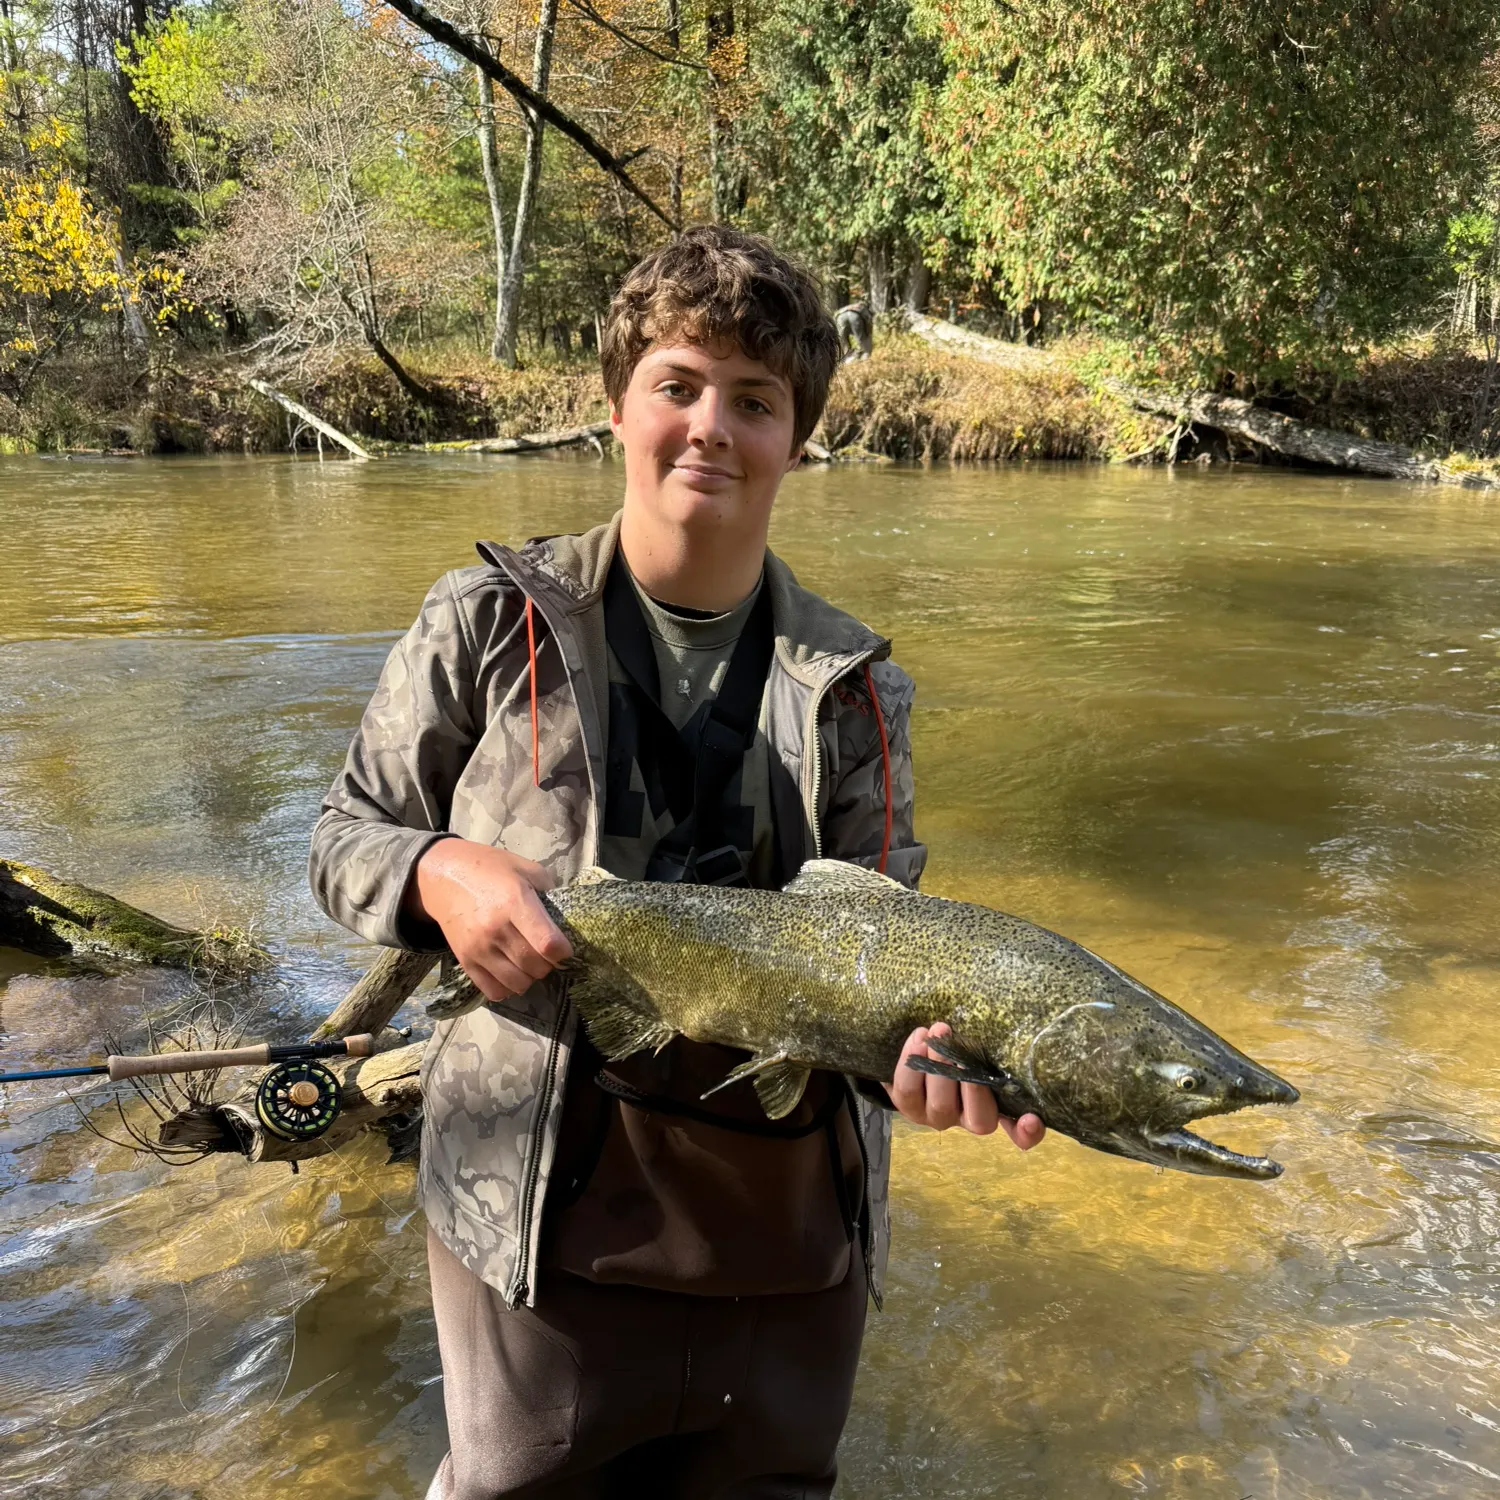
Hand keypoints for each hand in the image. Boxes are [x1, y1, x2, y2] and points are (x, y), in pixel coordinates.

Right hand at [408, 839, 571, 1002]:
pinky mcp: (465, 961)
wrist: (443, 878)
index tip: (565, 948)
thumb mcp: (524, 867)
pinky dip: (508, 988)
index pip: (548, 943)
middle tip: (546, 954)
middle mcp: (496, 929)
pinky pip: (493, 991)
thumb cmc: (489, 869)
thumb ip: (549, 889)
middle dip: (548, 965)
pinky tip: (510, 972)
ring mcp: (478, 948)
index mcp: (515, 902)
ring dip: (530, 977)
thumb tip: (565, 915)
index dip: (563, 952)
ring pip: (517, 983)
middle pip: (535, 966)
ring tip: (528, 963)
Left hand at [887, 1022, 1045, 1148]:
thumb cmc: (962, 1044)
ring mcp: (938, 1116)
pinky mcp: (909, 1107)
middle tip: (959, 1042)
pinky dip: (911, 1063)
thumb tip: (1013, 1027)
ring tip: (937, 1032)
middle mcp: (969, 1119)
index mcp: (998, 1107)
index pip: (1021, 1135)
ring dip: (938, 1066)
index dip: (1028, 1133)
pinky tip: (918, 1038)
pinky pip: (908, 1091)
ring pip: (940, 1105)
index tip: (1030, 1119)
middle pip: (977, 1116)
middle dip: (967, 1077)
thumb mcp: (983, 1045)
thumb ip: (996, 1048)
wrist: (922, 1046)